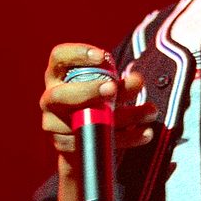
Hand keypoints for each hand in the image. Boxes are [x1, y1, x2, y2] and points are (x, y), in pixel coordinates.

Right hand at [39, 43, 157, 156]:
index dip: (78, 54)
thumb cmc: (95, 102)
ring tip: (150, 111)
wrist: (82, 140)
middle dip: (90, 91)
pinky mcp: (66, 147)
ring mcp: (53, 124)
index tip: (103, 57)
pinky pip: (96, 143)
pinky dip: (126, 138)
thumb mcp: (106, 87)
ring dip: (122, 117)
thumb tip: (136, 80)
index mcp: (57, 75)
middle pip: (62, 95)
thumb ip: (119, 82)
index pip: (59, 57)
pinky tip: (145, 133)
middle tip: (113, 88)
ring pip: (85, 122)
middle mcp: (50, 99)